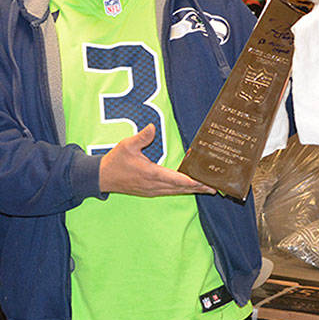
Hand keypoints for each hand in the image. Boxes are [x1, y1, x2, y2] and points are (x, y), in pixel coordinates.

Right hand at [99, 125, 213, 196]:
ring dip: (192, 190)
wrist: (102, 178)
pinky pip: (170, 192)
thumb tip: (153, 127)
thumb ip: (142, 137)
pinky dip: (182, 190)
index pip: (176, 179)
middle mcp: (154, 185)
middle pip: (181, 188)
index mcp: (150, 174)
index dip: (192, 181)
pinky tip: (190, 188)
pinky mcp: (150, 192)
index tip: (205, 182)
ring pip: (177, 191)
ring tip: (208, 189)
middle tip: (215, 187)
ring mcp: (152, 190)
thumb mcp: (127, 145)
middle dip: (198, 188)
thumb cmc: (115, 161)